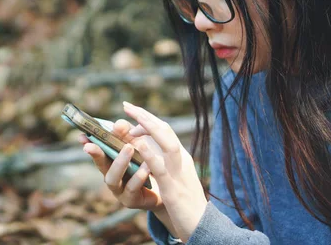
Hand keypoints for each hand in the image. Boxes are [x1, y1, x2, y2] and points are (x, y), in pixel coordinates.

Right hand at [78, 117, 164, 211]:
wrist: (167, 187)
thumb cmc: (149, 163)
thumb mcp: (139, 145)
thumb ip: (128, 135)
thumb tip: (117, 124)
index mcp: (111, 161)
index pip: (97, 151)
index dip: (89, 143)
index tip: (82, 135)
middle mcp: (112, 176)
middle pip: (100, 164)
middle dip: (96, 154)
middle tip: (94, 144)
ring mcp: (119, 190)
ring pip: (113, 178)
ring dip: (119, 162)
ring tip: (129, 147)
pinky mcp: (131, 200)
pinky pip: (132, 188)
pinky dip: (138, 176)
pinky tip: (146, 166)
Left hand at [123, 101, 207, 241]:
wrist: (202, 225)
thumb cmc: (187, 202)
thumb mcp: (176, 177)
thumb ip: (164, 162)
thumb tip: (149, 148)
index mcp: (181, 157)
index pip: (165, 130)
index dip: (148, 118)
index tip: (132, 109)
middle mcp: (182, 160)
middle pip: (166, 131)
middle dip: (145, 116)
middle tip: (127, 105)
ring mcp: (179, 173)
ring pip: (167, 143)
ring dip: (149, 128)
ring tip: (133, 115)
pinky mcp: (174, 189)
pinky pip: (162, 168)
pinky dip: (150, 154)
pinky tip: (138, 144)